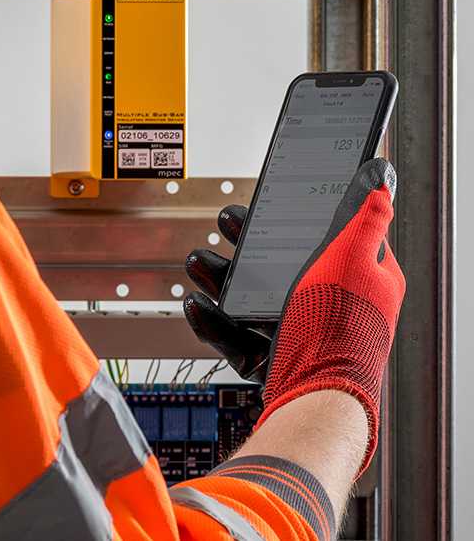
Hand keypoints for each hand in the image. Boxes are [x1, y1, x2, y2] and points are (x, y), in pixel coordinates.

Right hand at [184, 159, 405, 472]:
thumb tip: (380, 177)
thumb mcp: (354, 258)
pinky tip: (197, 304)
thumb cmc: (341, 329)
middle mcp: (323, 305)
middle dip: (240, 248)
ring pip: (247, 302)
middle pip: (273, 269)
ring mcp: (295, 333)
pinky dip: (212, 322)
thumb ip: (365, 217)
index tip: (255, 209)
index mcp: (350, 278)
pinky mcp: (271, 359)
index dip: (282, 222)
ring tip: (197, 263)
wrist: (321, 399)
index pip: (317, 239)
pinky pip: (234, 338)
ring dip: (218, 279)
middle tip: (221, 229)